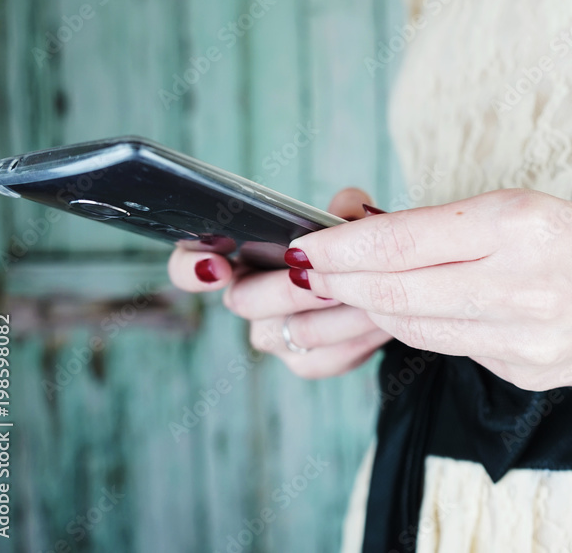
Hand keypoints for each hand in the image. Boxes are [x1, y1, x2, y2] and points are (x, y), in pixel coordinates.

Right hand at [166, 187, 391, 378]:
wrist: (381, 287)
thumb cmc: (346, 247)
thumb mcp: (347, 219)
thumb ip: (343, 209)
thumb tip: (346, 210)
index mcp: (241, 257)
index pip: (190, 264)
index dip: (194, 267)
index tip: (217, 267)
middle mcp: (247, 299)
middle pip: (244, 301)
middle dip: (286, 289)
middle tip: (322, 280)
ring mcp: (272, 335)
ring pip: (291, 332)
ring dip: (334, 314)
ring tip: (370, 299)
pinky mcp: (304, 362)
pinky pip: (323, 359)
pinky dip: (356, 340)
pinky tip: (379, 324)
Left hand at [284, 189, 571, 390]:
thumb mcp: (532, 207)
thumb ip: (455, 229)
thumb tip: (371, 237)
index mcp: (522, 225)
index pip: (402, 241)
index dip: (339, 248)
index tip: (302, 247)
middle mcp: (522, 286)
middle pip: (397, 290)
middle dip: (339, 281)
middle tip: (305, 271)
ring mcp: (525, 340)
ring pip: (415, 326)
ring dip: (374, 305)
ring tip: (348, 286)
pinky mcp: (527, 373)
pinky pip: (452, 348)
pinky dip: (422, 326)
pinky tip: (412, 308)